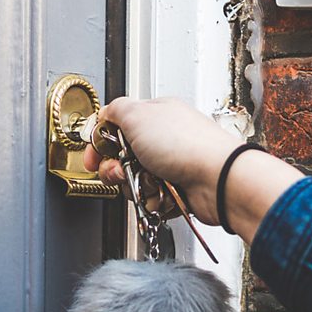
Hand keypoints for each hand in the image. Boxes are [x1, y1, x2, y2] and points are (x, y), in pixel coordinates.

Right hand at [83, 96, 239, 222]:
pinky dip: (154, 201)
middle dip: (116, 170)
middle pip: (122, 159)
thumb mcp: (138, 114)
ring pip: (134, 182)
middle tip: (122, 171)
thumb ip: (115, 110)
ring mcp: (172, 167)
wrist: (218, 180)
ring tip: (150, 183)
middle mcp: (164, 140)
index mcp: (155, 116)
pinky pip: (152, 200)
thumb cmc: (186, 145)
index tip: (93, 157)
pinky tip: (163, 195)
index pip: (116, 127)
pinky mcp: (178, 191)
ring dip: (136, 187)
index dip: (100, 144)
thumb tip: (104, 113)